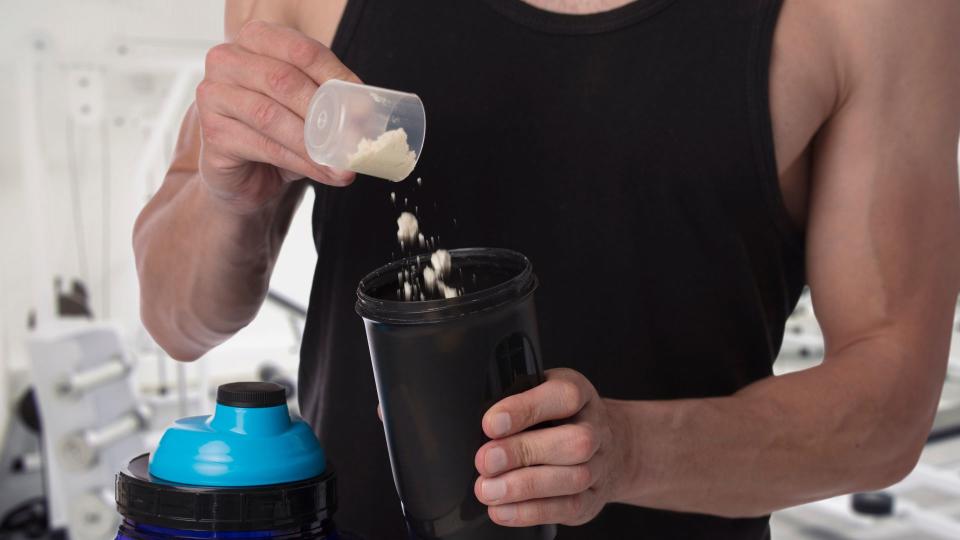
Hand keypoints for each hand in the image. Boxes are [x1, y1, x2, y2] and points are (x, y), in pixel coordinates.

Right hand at [196, 20, 357, 214]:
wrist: (247, 174)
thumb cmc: (279, 132)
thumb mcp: (309, 109)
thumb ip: (331, 101)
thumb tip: (364, 110)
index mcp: (256, 39)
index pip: (301, 50)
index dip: (336, 77)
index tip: (363, 107)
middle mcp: (227, 60)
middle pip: (283, 80)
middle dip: (324, 112)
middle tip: (354, 140)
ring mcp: (213, 95)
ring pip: (271, 117)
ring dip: (314, 145)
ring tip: (342, 165)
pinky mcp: (212, 134)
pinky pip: (263, 146)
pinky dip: (299, 162)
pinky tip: (322, 172)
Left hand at [474, 368, 633, 526]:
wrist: (610, 447)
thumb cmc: (562, 419)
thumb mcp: (542, 396)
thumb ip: (517, 405)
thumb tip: (485, 428)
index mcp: (579, 395)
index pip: (562, 396)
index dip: (525, 409)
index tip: (491, 424)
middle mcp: (595, 430)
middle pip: (573, 441)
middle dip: (524, 452)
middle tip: (486, 460)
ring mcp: (598, 467)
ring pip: (572, 478)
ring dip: (524, 487)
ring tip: (488, 489)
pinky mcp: (591, 500)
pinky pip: (566, 508)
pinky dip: (530, 512)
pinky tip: (502, 509)